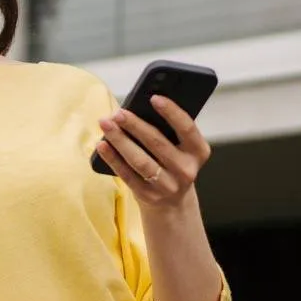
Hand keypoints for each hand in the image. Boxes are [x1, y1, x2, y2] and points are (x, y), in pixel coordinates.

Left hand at [96, 96, 212, 208]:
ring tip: (106, 124)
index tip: (154, 98)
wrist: (172, 203)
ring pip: (140, 160)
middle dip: (135, 125)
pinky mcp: (148, 195)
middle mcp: (186, 169)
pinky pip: (127, 175)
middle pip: (157, 143)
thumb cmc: (172, 164)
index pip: (187, 128)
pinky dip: (113, 159)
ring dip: (120, 140)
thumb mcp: (181, 149)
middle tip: (118, 112)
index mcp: (198, 151)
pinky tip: (102, 145)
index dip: (172, 112)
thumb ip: (169, 132)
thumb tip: (138, 109)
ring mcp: (167, 185)